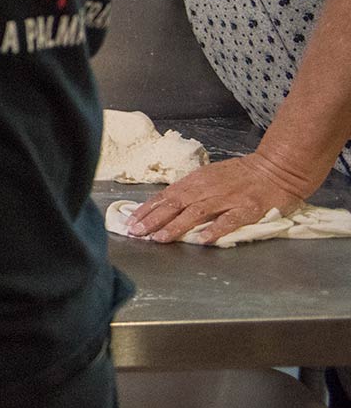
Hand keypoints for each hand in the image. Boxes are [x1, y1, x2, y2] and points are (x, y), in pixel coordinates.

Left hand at [124, 153, 315, 243]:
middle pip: (175, 204)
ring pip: (196, 212)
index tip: (130, 221)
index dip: (147, 209)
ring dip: (176, 226)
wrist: (276, 168)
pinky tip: (203, 240)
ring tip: (160, 238)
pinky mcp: (247, 208)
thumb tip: (165, 205)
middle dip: (153, 219)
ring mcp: (227, 199)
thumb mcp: (209, 177)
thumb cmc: (241, 174)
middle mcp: (207, 188)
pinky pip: (229, 220)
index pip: (165, 196)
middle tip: (136, 232)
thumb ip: (190, 190)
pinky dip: (215, 229)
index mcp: (196, 181)